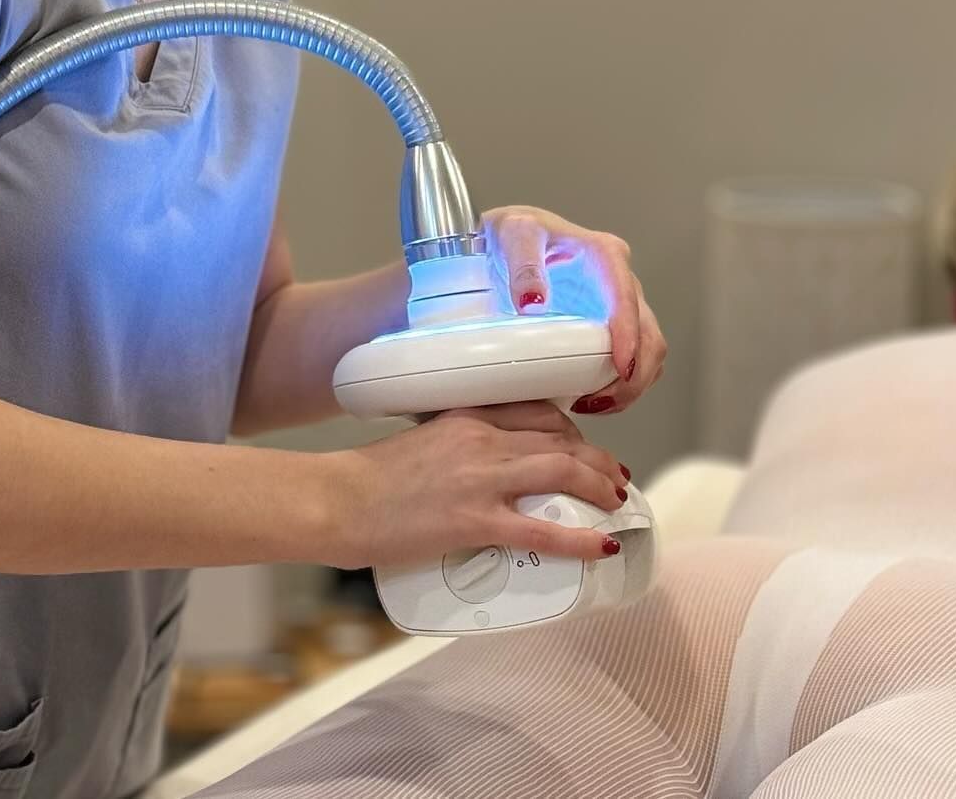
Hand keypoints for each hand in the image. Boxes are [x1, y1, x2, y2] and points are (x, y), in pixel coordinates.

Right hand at [329, 401, 630, 570]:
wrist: (338, 501)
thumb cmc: (368, 478)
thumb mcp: (420, 442)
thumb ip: (455, 447)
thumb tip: (481, 472)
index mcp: (465, 415)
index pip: (536, 410)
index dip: (572, 430)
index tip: (583, 447)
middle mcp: (480, 438)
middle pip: (560, 439)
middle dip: (597, 459)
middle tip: (613, 480)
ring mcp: (481, 479)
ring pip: (563, 471)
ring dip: (600, 487)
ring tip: (617, 504)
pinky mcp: (476, 521)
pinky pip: (543, 530)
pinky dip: (582, 538)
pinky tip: (604, 545)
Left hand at [481, 205, 666, 414]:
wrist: (512, 235)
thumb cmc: (517, 231)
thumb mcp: (515, 235)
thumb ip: (523, 265)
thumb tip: (533, 301)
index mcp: (604, 254)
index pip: (628, 299)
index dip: (629, 337)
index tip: (621, 367)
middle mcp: (619, 279)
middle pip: (649, 333)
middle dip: (635, 373)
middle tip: (601, 399)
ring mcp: (619, 303)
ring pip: (648, 350)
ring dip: (631, 383)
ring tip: (593, 403)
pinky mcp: (612, 323)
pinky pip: (633, 357)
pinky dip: (622, 382)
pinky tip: (594, 394)